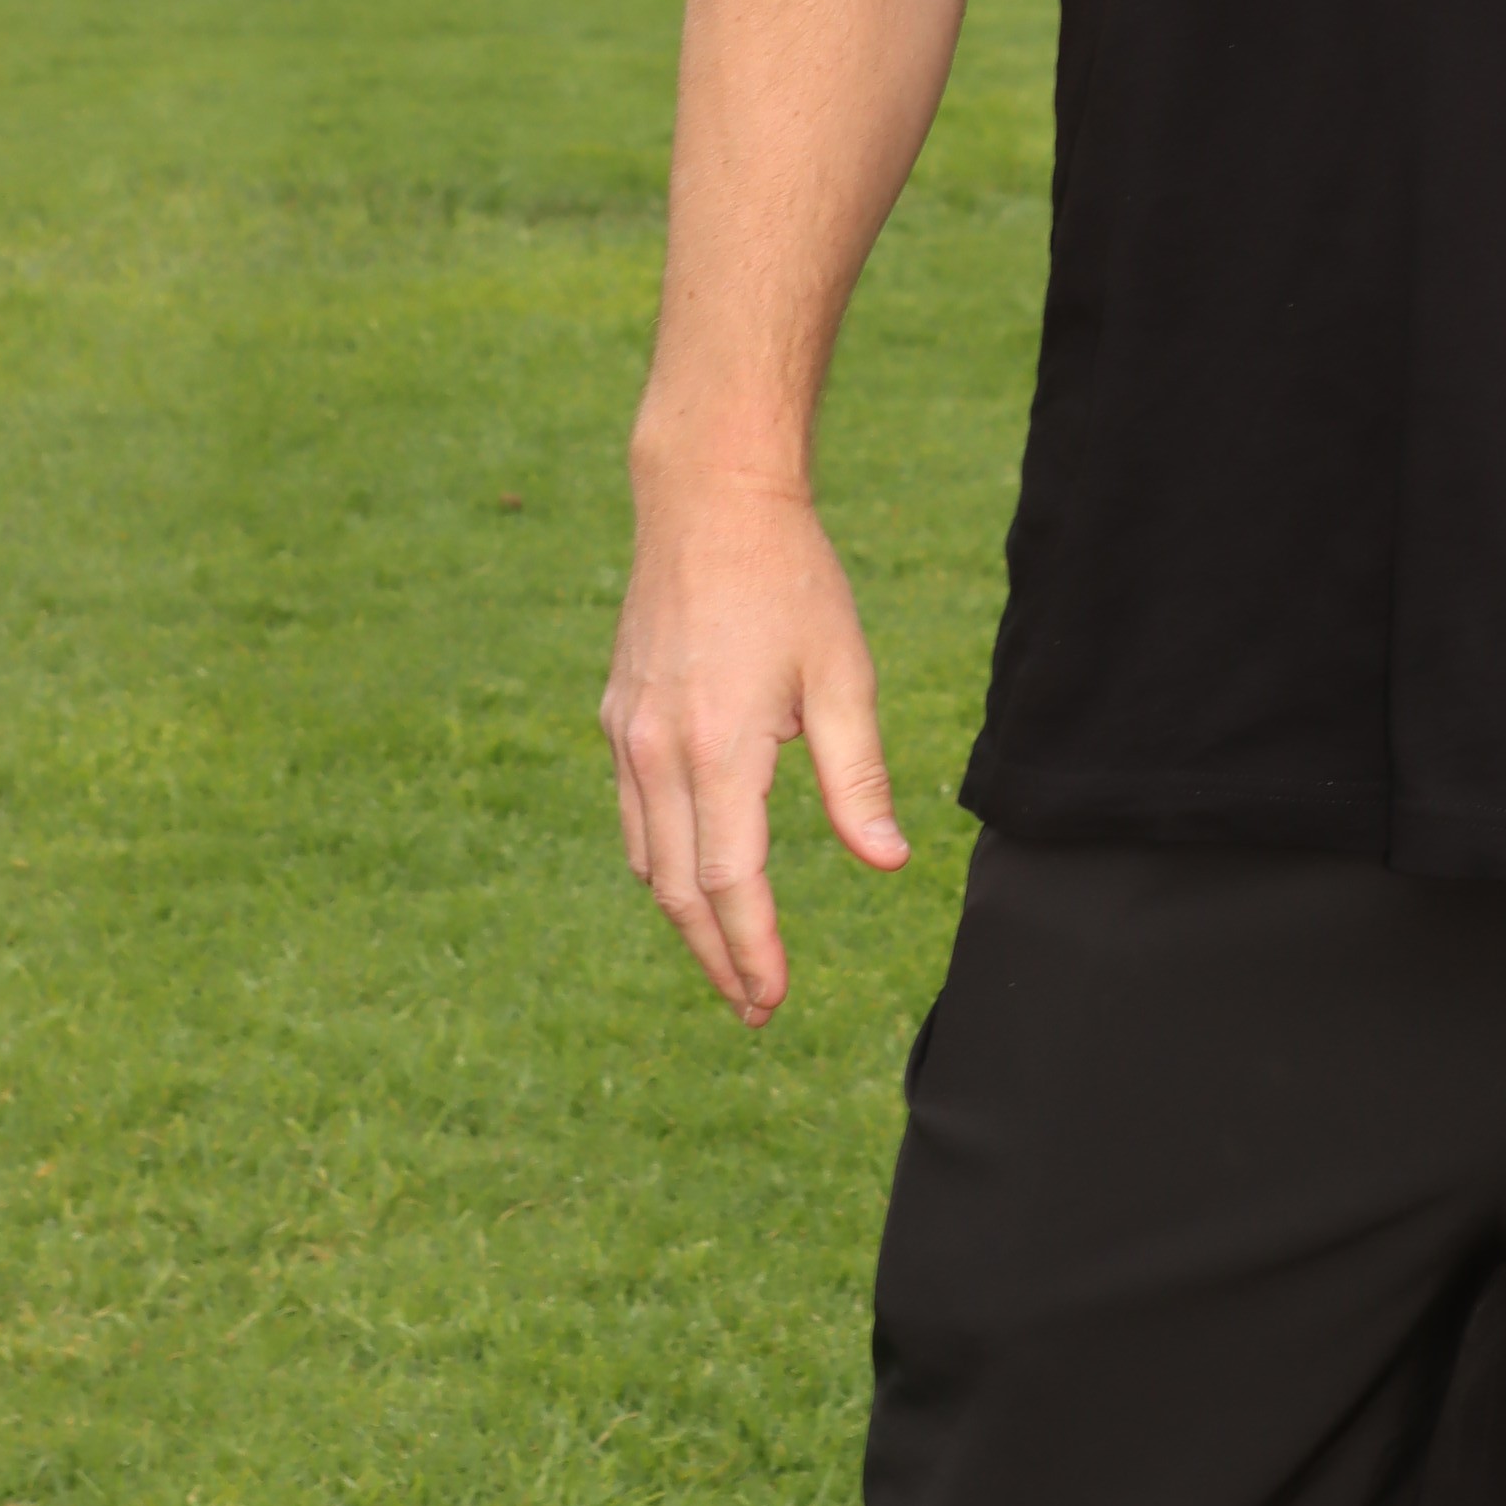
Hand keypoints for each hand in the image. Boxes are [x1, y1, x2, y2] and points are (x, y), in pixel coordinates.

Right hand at [601, 478, 906, 1024]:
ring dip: (686, 917)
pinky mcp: (618, 717)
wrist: (706, 499)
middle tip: (754, 1007)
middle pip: (678, 891)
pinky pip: (635, 814)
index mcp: (716, 749)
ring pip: (648, 859)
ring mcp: (627, 736)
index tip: (773, 1001)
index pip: (731, 883)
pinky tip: (696, 873)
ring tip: (730, 956)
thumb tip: (888, 862)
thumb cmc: (789, 580)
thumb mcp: (842, 674)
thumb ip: (857, 775)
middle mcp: (656, 753)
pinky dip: (662, 861)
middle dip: (716, 957)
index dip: (753, 950)